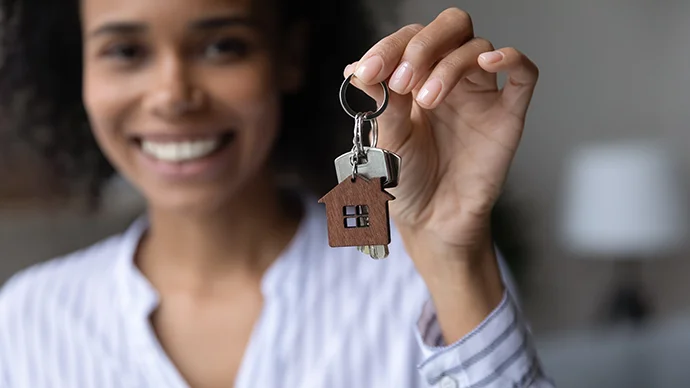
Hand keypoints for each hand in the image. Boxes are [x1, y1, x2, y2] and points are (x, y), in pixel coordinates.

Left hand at [344, 8, 538, 262]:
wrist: (432, 220)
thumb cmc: (407, 180)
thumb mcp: (385, 139)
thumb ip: (379, 102)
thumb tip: (358, 68)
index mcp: (416, 79)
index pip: (409, 39)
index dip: (388, 47)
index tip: (369, 71)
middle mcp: (449, 79)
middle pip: (450, 28)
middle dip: (423, 44)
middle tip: (403, 78)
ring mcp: (480, 94)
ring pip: (477, 48)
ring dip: (448, 65)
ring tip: (426, 100)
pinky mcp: (507, 114)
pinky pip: (524, 74)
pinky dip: (512, 58)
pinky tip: (491, 62)